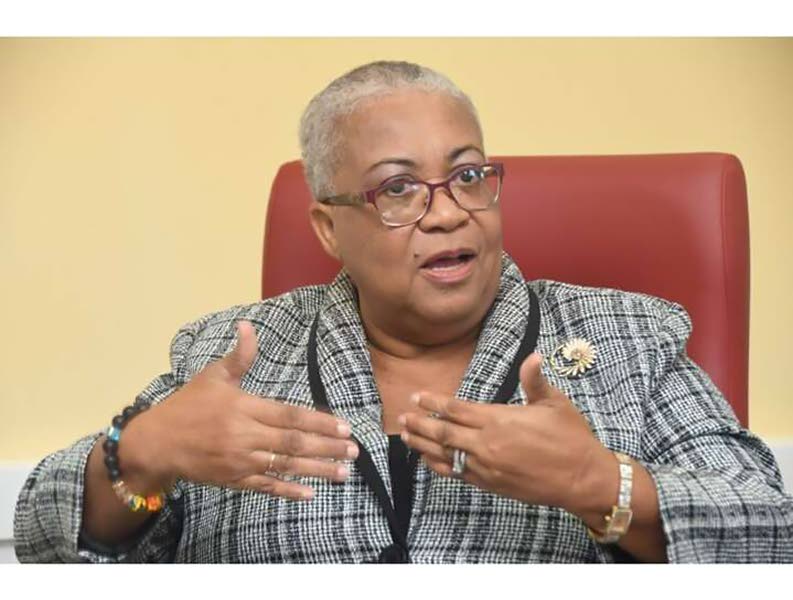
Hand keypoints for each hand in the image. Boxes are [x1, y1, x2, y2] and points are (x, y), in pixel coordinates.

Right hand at [120, 320, 357, 500]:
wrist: (156, 443)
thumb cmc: (188, 405)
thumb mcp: (213, 376)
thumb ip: (239, 356)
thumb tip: (248, 325)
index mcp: (244, 408)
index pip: (290, 416)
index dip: (319, 423)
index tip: (344, 427)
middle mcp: (244, 436)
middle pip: (293, 443)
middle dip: (327, 448)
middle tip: (353, 451)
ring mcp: (239, 461)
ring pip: (285, 466)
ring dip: (317, 470)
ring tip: (343, 472)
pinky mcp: (233, 480)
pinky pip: (265, 486)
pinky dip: (288, 490)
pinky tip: (310, 493)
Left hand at [398, 352, 614, 514]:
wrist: (583, 479)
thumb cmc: (571, 438)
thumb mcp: (555, 404)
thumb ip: (535, 381)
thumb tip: (532, 357)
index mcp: (500, 420)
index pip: (457, 409)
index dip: (434, 402)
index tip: (417, 396)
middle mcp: (488, 444)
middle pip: (444, 432)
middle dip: (420, 423)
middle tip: (402, 417)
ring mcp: (487, 467)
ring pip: (446, 454)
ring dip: (423, 444)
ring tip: (406, 436)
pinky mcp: (491, 485)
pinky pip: (457, 474)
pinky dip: (439, 465)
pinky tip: (428, 459)